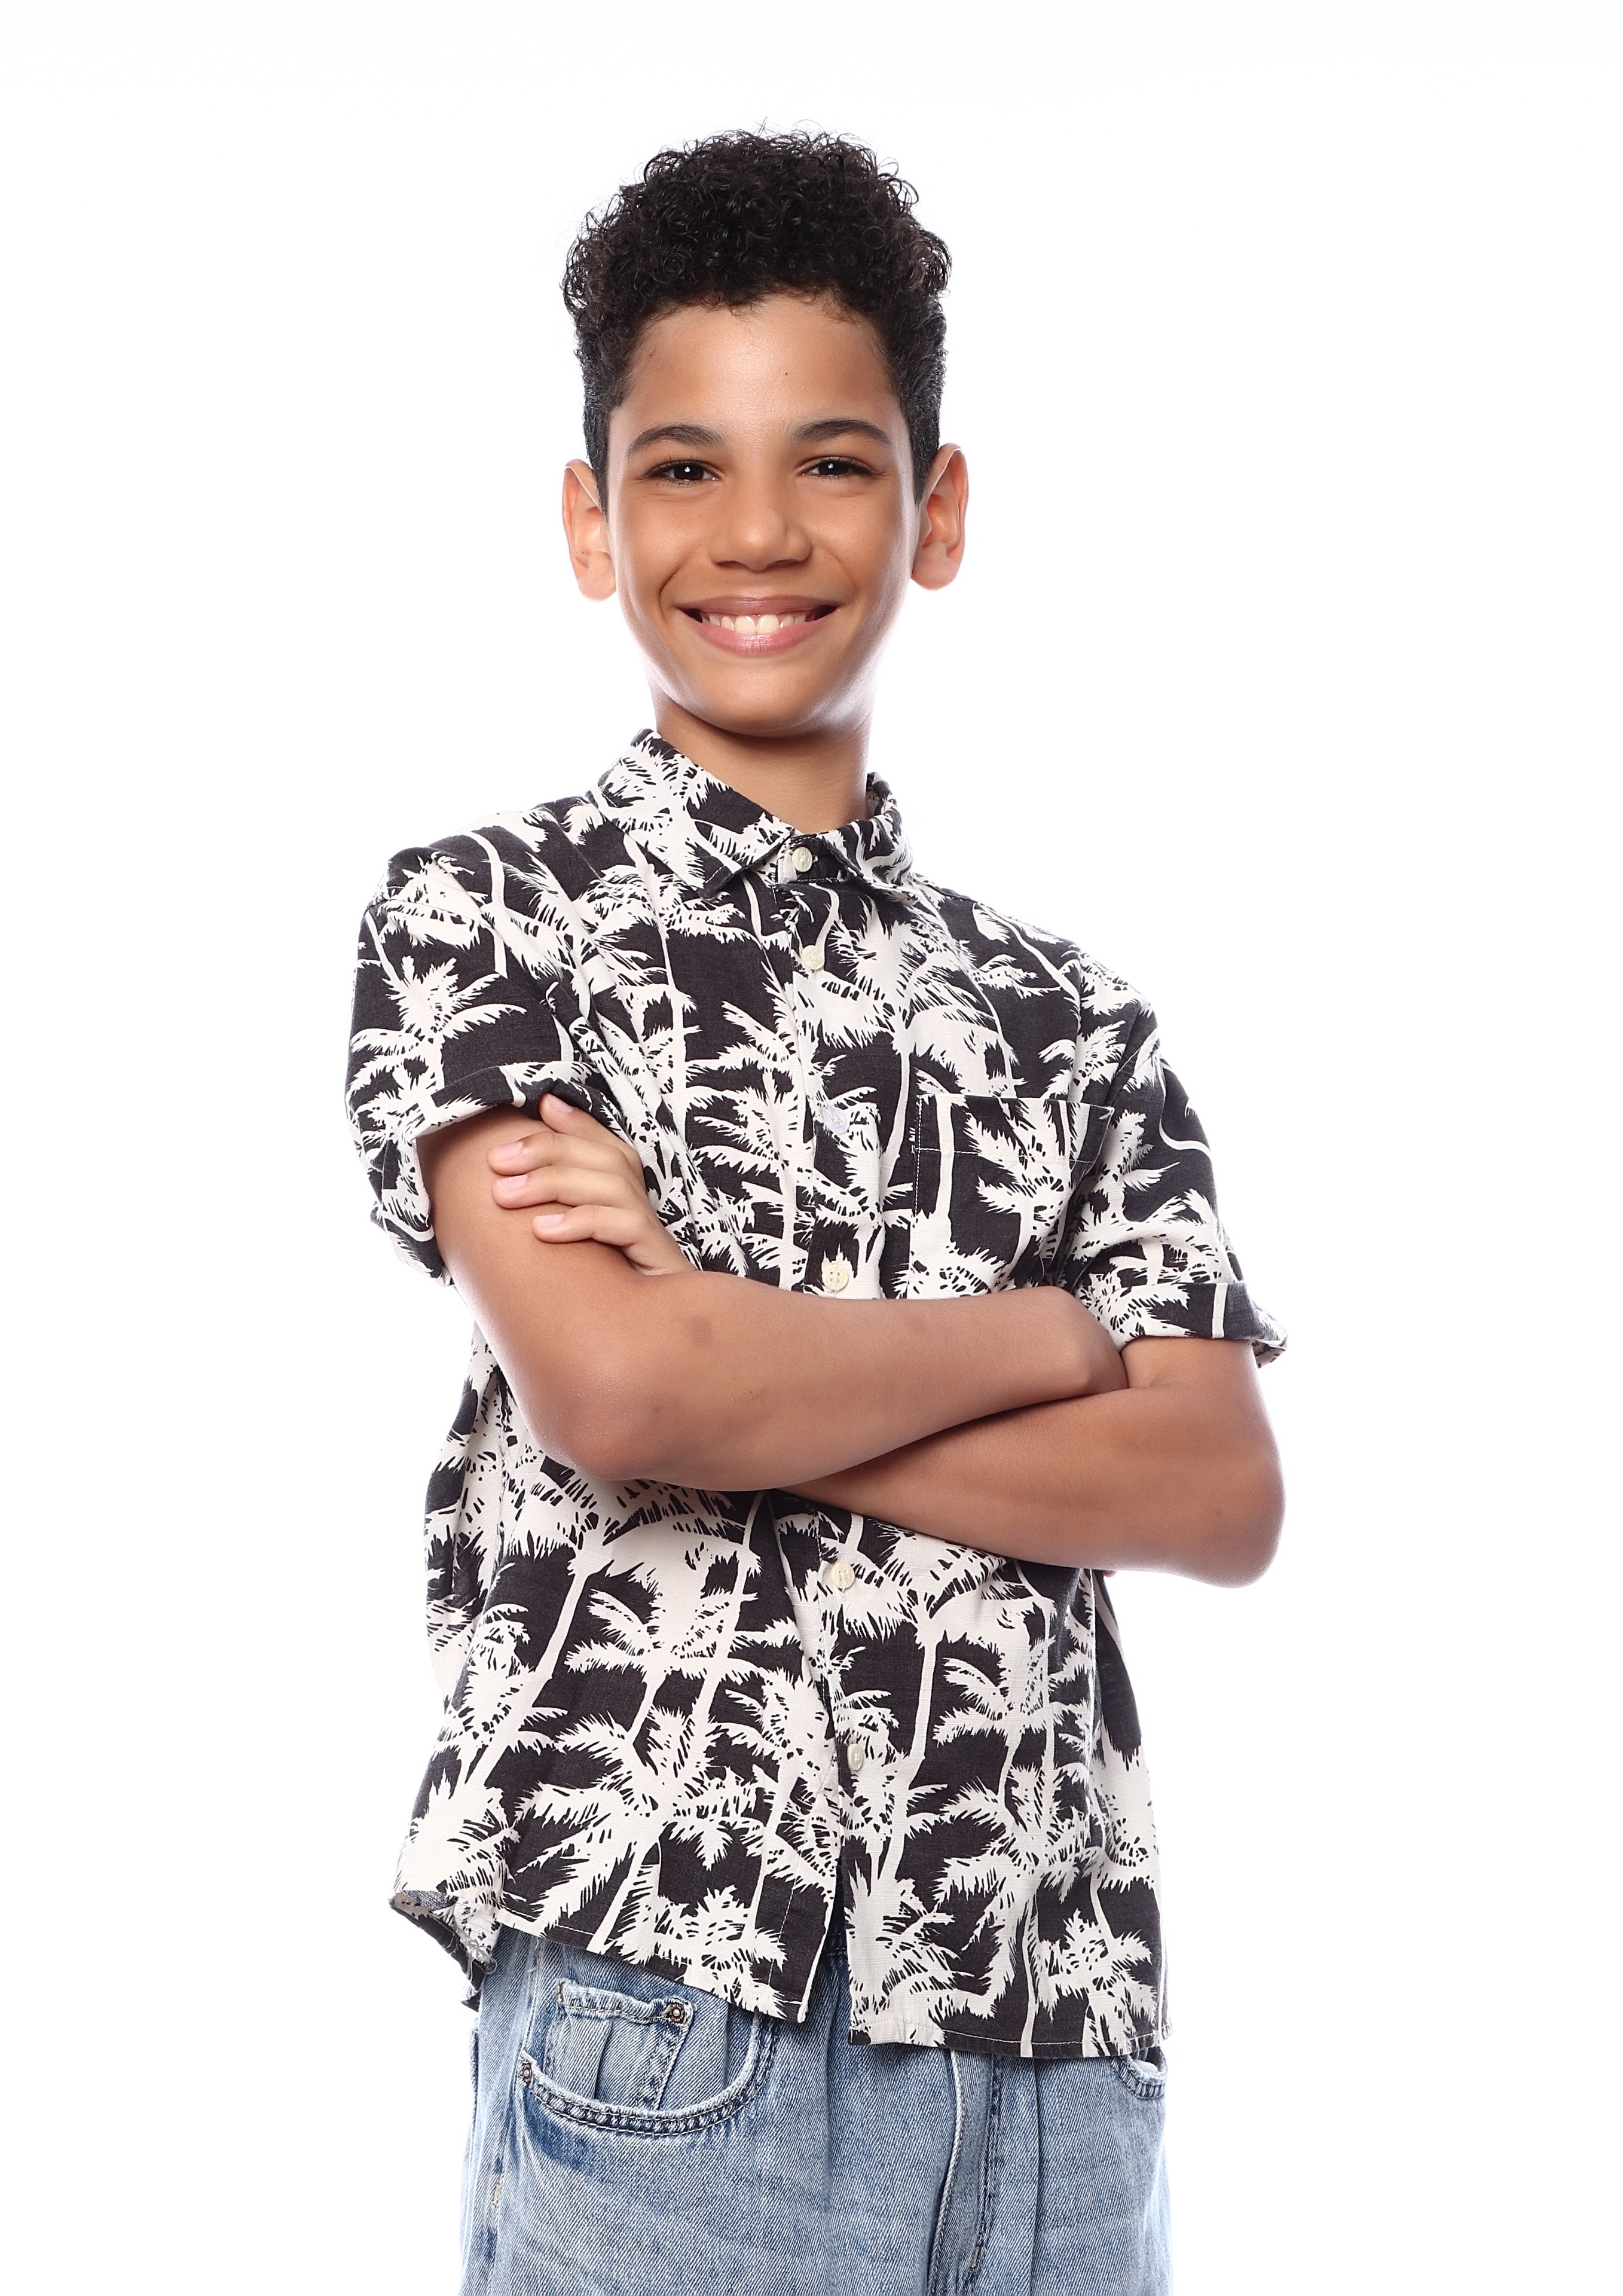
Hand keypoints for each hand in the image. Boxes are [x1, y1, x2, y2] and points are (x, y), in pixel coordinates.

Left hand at [487, 1095, 689, 1275]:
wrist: (644, 1347)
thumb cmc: (598, 1291)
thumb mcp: (567, 1243)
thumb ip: (549, 1203)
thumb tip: (519, 1165)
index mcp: (624, 1195)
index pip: (604, 1142)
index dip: (573, 1124)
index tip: (537, 1106)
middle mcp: (642, 1206)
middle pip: (604, 1157)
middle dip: (546, 1151)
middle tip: (495, 1164)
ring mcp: (651, 1232)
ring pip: (611, 1184)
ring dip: (552, 1184)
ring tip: (505, 1197)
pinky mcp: (656, 1259)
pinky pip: (624, 1225)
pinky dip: (581, 1222)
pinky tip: (543, 1231)